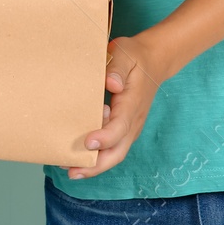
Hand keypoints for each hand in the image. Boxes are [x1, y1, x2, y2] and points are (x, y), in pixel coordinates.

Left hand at [66, 34, 165, 179]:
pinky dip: (97, 157)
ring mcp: (130, 128)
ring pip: (115, 154)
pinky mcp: (124, 129)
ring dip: (95, 166)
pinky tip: (78, 158)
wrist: (153, 62)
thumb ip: (117, 68)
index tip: (88, 142)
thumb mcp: (125, 54)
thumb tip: (111, 84)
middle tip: (72, 170)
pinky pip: (112, 148)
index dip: (105, 137)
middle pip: (118, 151)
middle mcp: (133, 121)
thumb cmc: (134, 57)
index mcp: (132, 104)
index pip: (120, 126)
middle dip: (96, 165)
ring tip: (70, 170)